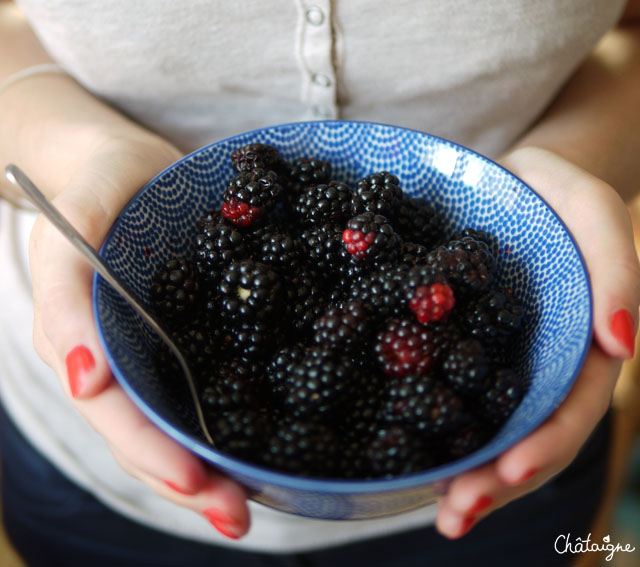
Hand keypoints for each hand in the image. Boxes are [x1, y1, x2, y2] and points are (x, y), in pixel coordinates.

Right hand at [28, 131, 250, 539]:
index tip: (195, 480)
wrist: (122, 166)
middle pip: (153, 436)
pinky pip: (213, 384)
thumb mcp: (71, 224)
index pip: (117, 415)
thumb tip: (87, 382)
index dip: (151, 452)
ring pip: (182, 424)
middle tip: (238, 517)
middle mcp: (124, 364)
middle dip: (192, 482)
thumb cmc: (93, 189)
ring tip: (257, 502)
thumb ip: (69, 296)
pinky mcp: (194, 338)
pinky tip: (275, 442)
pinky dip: (240, 418)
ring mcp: (159, 354)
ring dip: (217, 466)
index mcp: (88, 347)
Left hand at [435, 147, 639, 537]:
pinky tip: (406, 460)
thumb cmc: (555, 192)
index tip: (512, 471)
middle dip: (495, 482)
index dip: (546, 444)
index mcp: (577, 345)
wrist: (507, 182)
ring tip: (433, 510)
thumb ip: (616, 266)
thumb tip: (623, 344)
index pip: (569, 408)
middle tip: (455, 517)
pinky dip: (431, 432)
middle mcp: (538, 366)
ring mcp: (496, 365)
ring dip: (464, 475)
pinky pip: (446, 398)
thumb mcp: (589, 208)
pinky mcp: (455, 351)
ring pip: (486, 431)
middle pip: (524, 437)